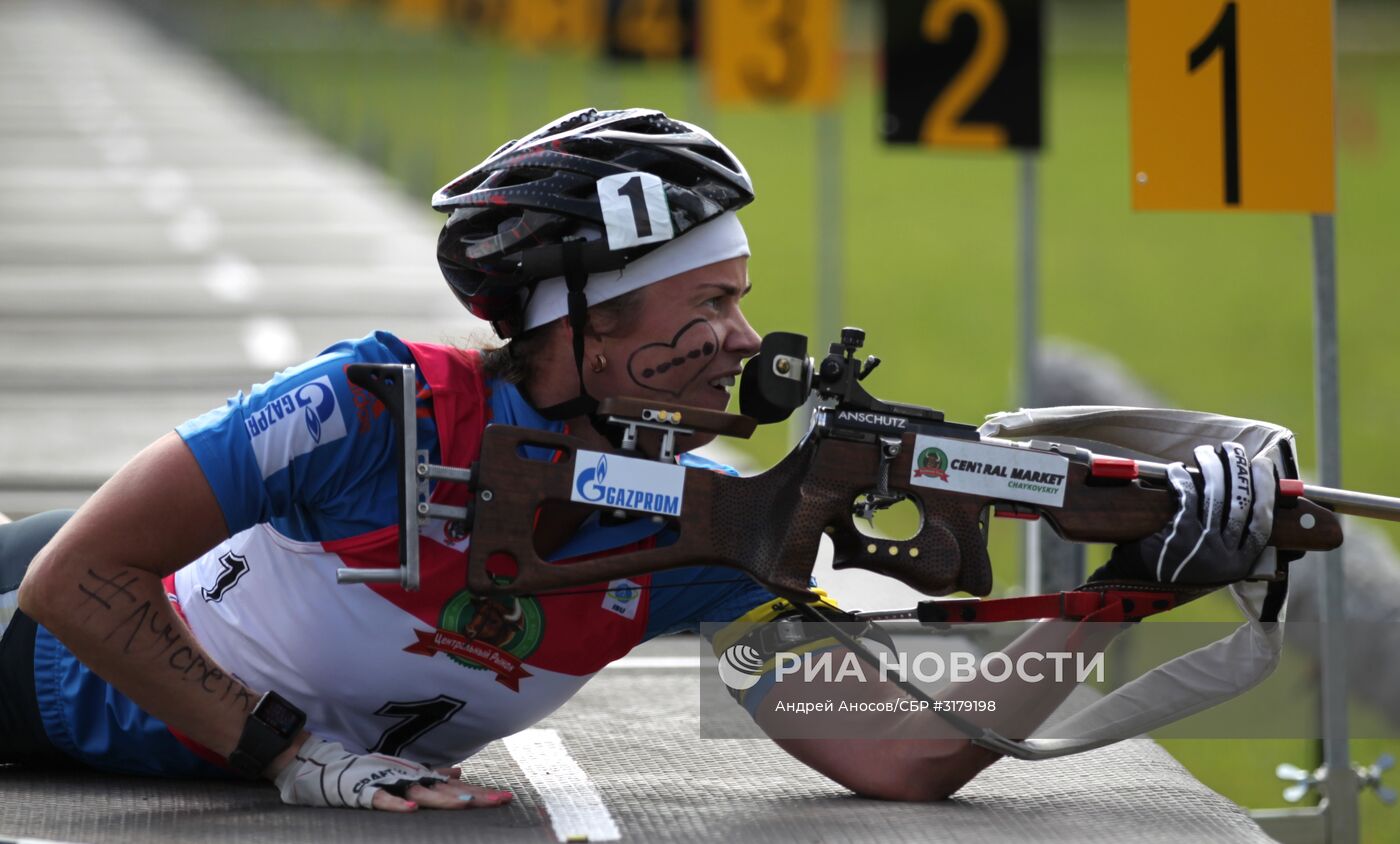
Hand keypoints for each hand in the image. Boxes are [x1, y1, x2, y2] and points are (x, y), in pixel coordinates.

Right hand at [273, 735, 513, 810]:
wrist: (326, 765)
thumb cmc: (369, 771)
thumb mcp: (405, 772)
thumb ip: (432, 775)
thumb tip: (459, 774)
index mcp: (419, 777)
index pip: (456, 788)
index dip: (480, 793)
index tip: (507, 798)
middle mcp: (409, 779)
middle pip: (447, 791)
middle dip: (474, 796)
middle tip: (502, 800)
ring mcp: (389, 783)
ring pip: (421, 793)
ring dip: (444, 798)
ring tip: (467, 804)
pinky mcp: (366, 790)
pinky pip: (382, 798)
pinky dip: (396, 802)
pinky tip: (411, 809)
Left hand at [1092, 442, 1276, 586]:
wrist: (1132, 587)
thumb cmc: (1169, 569)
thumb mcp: (1207, 566)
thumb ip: (1225, 543)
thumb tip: (1241, 498)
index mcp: (1238, 564)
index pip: (1262, 524)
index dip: (1266, 492)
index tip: (1264, 467)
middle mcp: (1225, 556)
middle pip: (1242, 504)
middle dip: (1240, 470)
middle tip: (1233, 449)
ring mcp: (1204, 546)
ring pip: (1217, 497)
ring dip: (1211, 468)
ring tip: (1205, 452)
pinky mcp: (1180, 534)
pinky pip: (1188, 497)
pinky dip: (1183, 479)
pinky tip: (1177, 468)